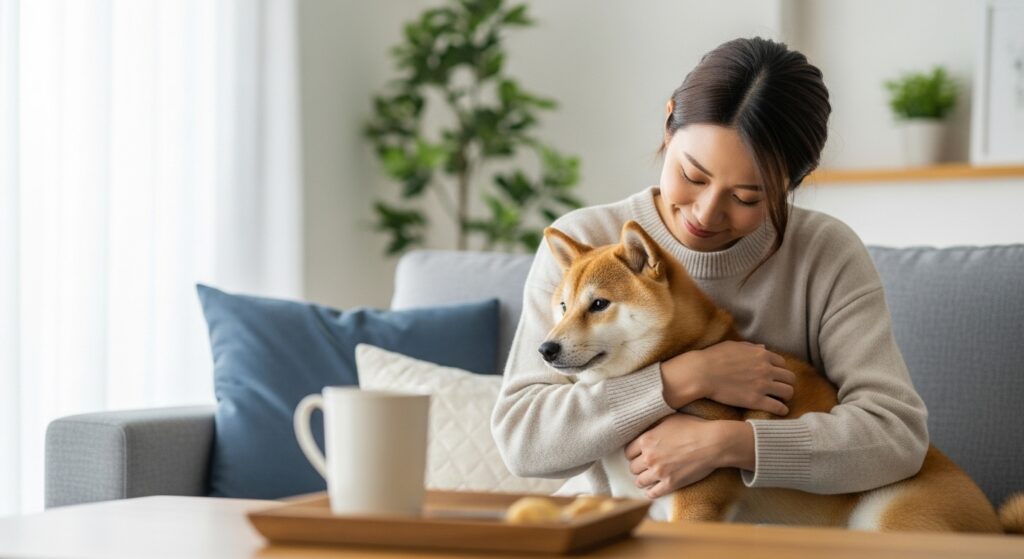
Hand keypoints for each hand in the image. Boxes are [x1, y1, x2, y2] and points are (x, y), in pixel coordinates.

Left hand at [624, 414, 751, 498]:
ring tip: (647, 478)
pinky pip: (653, 493)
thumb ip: (653, 426)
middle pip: (632, 468)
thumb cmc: (693, 427)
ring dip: (642, 480)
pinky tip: (653, 489)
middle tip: (644, 466)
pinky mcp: (670, 484)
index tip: (637, 455)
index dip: (633, 454)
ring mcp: (659, 472)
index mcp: (646, 440)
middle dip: (638, 467)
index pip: (628, 452)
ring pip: (640, 482)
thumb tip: (644, 428)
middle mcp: (649, 457)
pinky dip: (651, 492)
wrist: (713, 443)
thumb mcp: (668, 419)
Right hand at [661, 341, 794, 414]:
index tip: (776, 376)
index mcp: (761, 354)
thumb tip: (763, 348)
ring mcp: (762, 385)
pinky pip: (778, 407)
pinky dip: (782, 410)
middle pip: (789, 378)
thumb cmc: (713, 357)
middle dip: (787, 383)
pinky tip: (780, 411)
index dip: (780, 370)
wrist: (700, 373)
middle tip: (781, 389)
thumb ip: (751, 347)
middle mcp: (766, 369)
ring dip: (786, 396)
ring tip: (781, 400)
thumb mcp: (733, 346)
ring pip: (788, 392)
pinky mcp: (756, 400)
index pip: (782, 363)